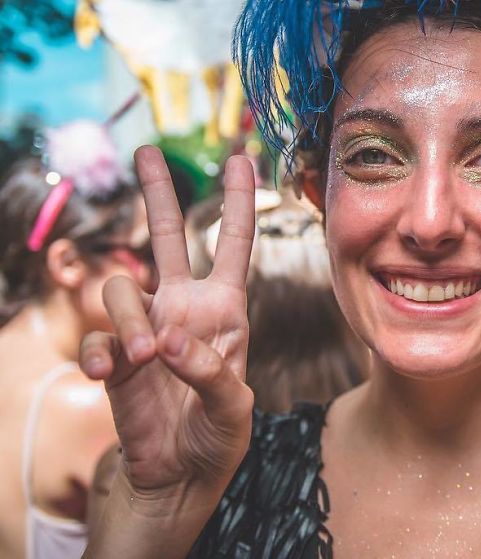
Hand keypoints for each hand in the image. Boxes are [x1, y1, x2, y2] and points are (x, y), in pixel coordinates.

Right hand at [80, 146, 254, 500]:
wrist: (179, 475)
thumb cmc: (219, 437)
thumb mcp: (235, 408)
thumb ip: (211, 372)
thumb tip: (170, 339)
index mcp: (224, 309)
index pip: (232, 245)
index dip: (237, 202)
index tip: (240, 158)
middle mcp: (182, 307)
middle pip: (166, 237)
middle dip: (157, 193)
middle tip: (146, 151)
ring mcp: (145, 328)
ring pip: (121, 291)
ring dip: (126, 322)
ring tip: (142, 358)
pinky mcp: (114, 356)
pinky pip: (95, 338)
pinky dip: (99, 354)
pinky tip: (110, 375)